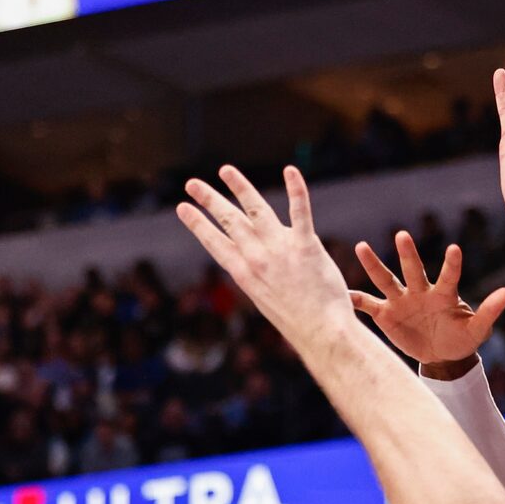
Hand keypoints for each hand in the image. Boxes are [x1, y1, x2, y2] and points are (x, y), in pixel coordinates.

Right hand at [179, 165, 348, 354]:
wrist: (322, 333)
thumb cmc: (299, 323)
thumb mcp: (267, 301)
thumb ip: (259, 276)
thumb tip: (253, 262)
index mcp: (245, 275)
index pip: (215, 243)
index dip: (197, 224)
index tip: (182, 208)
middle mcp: (257, 258)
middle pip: (229, 221)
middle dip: (208, 200)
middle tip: (191, 183)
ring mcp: (281, 250)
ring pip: (256, 209)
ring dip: (239, 186)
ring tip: (225, 170)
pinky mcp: (307, 246)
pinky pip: (300, 212)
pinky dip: (296, 189)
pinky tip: (290, 170)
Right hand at [351, 232, 504, 370]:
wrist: (442, 355)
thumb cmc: (461, 338)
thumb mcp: (478, 329)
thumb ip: (489, 311)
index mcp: (443, 294)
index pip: (449, 276)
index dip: (452, 264)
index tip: (455, 249)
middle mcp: (419, 292)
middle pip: (412, 270)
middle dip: (408, 254)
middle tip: (402, 234)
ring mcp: (401, 301)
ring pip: (385, 280)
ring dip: (373, 265)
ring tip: (362, 246)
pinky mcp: (386, 315)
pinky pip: (368, 305)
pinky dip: (355, 300)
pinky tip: (341, 294)